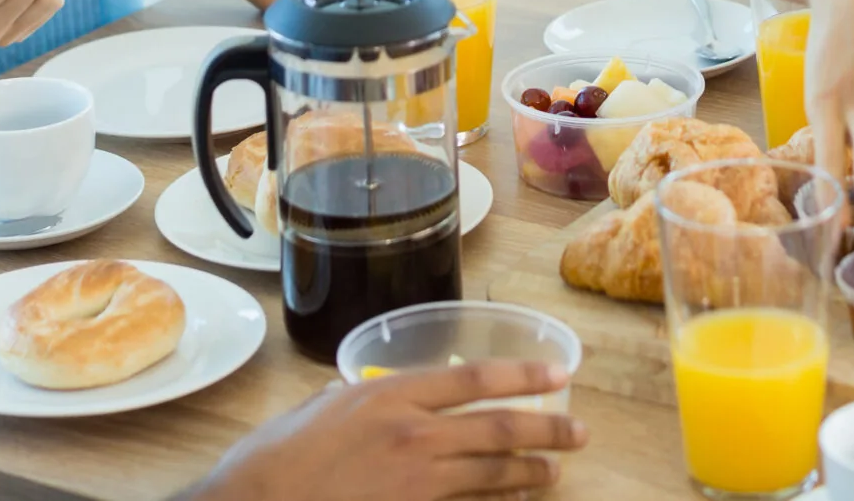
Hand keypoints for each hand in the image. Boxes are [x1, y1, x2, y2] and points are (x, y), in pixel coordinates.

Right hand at [187, 364, 585, 500]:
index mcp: (388, 394)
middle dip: (544, 429)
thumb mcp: (321, 409)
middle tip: (579, 433)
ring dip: (528, 471)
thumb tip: (385, 395)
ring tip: (554, 470)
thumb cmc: (275, 460)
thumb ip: (364, 399)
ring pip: (490, 472)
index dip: (523, 375)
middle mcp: (411, 433)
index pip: (473, 379)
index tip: (559, 372)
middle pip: (496, 427)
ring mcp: (414, 481)